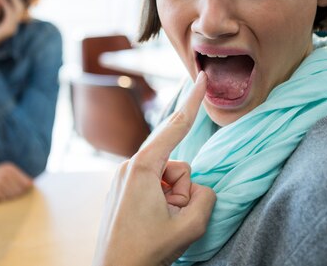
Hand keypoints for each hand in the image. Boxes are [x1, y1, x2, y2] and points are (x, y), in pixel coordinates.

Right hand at [0, 162, 32, 200]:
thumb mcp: (2, 172)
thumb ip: (16, 178)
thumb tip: (32, 186)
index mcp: (10, 168)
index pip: (28, 184)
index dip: (24, 191)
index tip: (18, 195)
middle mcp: (6, 174)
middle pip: (21, 192)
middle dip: (16, 196)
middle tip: (4, 195)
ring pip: (13, 197)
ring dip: (7, 199)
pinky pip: (3, 201)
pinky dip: (0, 202)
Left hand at [93, 72, 215, 265]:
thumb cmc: (146, 252)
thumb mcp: (189, 226)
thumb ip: (205, 197)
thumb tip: (198, 188)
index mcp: (142, 168)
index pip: (175, 127)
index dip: (193, 102)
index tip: (201, 77)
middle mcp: (128, 167)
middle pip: (175, 163)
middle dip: (182, 189)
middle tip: (171, 217)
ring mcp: (122, 178)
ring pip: (166, 177)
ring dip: (172, 200)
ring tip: (160, 223)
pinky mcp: (121, 190)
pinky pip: (153, 186)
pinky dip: (161, 202)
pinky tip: (152, 222)